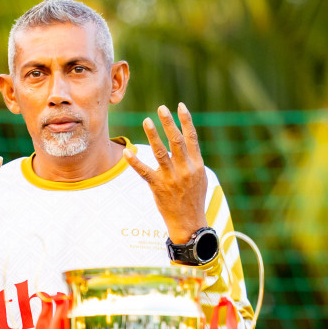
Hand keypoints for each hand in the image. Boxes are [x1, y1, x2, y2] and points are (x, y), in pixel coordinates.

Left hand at [125, 103, 208, 245]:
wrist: (189, 222)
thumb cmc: (193, 198)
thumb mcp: (200, 177)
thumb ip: (192, 160)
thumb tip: (186, 141)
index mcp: (197, 164)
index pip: (192, 137)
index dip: (186, 120)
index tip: (179, 106)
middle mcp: (185, 168)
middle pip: (176, 141)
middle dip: (168, 123)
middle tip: (161, 108)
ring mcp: (171, 178)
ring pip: (160, 153)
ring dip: (153, 135)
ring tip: (146, 121)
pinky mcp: (158, 187)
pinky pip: (144, 172)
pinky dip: (135, 161)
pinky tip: (127, 152)